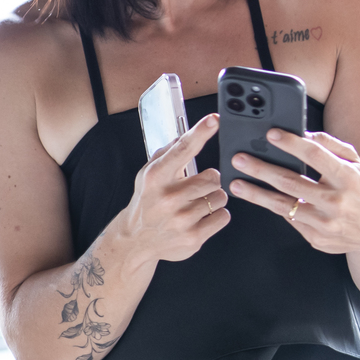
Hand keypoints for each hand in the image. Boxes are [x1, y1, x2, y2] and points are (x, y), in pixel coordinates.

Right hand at [119, 114, 229, 263]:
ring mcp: (181, 220)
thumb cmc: (148, 201)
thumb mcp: (150, 173)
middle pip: (213, 177)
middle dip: (210, 180)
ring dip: (213, 198)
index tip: (214, 119)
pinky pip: (224, 216)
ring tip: (195, 204)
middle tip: (197, 187)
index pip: (183, 149)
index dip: (201, 132)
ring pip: (221, 197)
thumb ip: (170, 152)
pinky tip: (200, 217)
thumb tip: (190, 132)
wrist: (135, 240)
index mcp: (157, 177)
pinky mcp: (193, 237)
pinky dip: (216, 215)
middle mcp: (168, 198)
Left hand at [228, 129, 359, 254]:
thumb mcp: (354, 162)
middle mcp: (337, 201)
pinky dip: (273, 207)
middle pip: (292, 182)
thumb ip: (330, 145)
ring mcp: (325, 223)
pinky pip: (290, 219)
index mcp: (348, 177)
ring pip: (283, 206)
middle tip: (240, 159)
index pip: (316, 156)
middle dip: (262, 169)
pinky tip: (257, 197)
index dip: (291, 144)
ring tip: (236, 184)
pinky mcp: (316, 238)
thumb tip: (303, 134)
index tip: (271, 134)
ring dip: (256, 194)